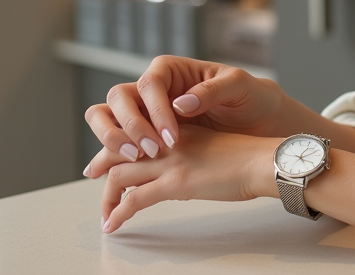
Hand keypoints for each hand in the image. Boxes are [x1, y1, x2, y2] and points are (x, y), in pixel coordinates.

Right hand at [82, 56, 283, 175]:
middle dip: (129, 126)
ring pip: (107, 118)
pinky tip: (123, 174)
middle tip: (150, 152)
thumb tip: (180, 103)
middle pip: (118, 99)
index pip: (149, 84)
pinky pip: (119, 142)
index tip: (170, 138)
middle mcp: (152, 89)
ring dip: (112, 139)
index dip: (155, 111)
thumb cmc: (251, 97)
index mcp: (171, 70)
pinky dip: (114, 156)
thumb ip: (211, 91)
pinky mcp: (146, 135)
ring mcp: (145, 112)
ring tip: (134, 161)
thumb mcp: (239, 86)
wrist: (260, 122)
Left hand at [97, 125, 280, 232]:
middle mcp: (169, 142)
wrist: (262, 161)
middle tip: (92, 176)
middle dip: (102, 166)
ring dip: (107, 197)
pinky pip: (134, 200)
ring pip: (119, 175)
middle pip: (120, 151)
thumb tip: (186, 173)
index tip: (110, 157)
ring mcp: (170, 162)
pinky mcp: (175, 183)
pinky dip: (118, 213)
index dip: (118, 144)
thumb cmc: (249, 157)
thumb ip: (194, 155)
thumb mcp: (214, 148)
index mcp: (179, 130)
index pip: (136, 133)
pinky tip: (113, 225)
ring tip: (105, 215)